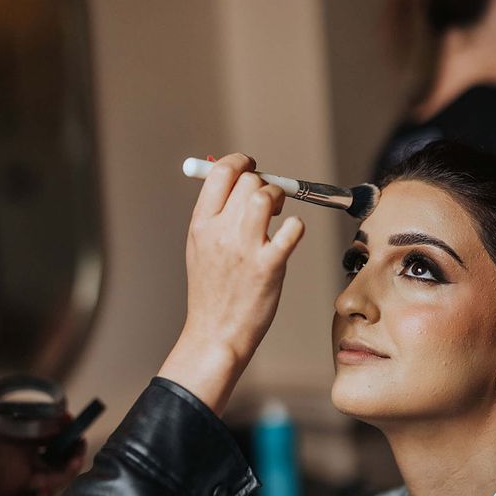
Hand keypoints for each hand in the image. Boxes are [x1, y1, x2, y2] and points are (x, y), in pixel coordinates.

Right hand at [159, 153, 304, 414]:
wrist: (215, 334)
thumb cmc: (211, 292)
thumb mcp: (199, 248)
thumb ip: (215, 216)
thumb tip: (235, 183)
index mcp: (200, 225)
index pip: (221, 172)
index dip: (240, 162)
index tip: (251, 166)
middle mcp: (220, 232)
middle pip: (248, 180)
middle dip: (263, 183)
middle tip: (269, 202)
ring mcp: (244, 249)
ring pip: (267, 196)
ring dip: (279, 199)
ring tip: (277, 217)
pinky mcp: (269, 266)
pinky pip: (292, 229)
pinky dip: (296, 228)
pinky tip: (289, 238)